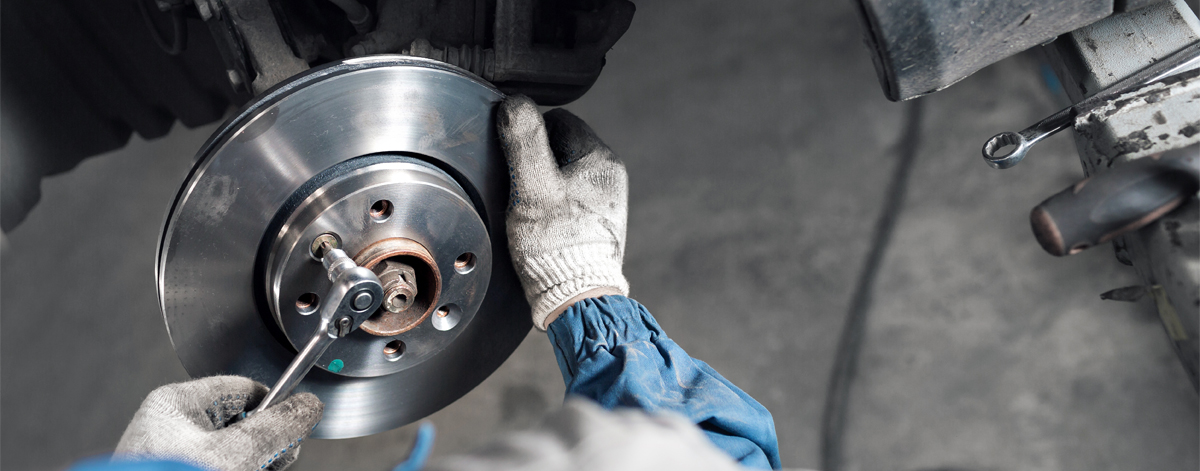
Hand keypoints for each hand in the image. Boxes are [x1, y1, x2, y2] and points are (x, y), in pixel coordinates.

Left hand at [114, 376, 322, 470]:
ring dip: (253, 465)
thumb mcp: (234, 455)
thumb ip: (276, 428)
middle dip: (264, 447)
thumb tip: (308, 406)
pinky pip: (222, 467)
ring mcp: (174, 457)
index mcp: (176, 404)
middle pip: (243, 423)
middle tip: (267, 466)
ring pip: (236, 452)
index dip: (274, 409)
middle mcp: (172, 427)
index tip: (293, 429)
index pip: (245, 389)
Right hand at [498, 95, 629, 329]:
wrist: (576, 297)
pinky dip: (552, 206)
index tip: (513, 157)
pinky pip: (570, 199)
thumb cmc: (555, 244)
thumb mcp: (532, 187)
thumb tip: (516, 102)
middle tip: (519, 187)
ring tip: (529, 209)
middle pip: (561, 147)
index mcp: (600, 158)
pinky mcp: (598, 223)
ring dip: (543, 184)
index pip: (558, 120)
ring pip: (564, 174)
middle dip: (536, 161)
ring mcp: (606, 201)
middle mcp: (610, 176)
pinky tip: (542, 225)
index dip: (529, 133)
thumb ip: (524, 142)